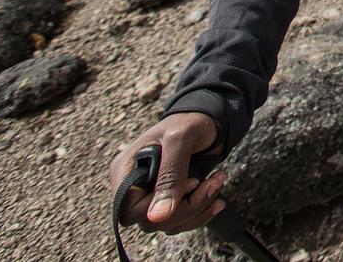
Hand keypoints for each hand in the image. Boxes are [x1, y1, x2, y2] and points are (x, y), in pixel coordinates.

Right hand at [109, 113, 224, 234]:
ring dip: (198, 208)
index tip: (190, 182)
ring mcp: (151, 195)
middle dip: (186, 208)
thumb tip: (158, 216)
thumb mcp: (180, 141)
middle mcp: (134, 187)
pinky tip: (217, 198)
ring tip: (217, 182)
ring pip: (168, 223)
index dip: (158, 207)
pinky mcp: (169, 200)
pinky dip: (201, 212)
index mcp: (125, 171)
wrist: (208, 119)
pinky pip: (180, 220)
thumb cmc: (189, 122)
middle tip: (212, 183)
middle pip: (150, 221)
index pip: (128, 210)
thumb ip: (170, 176)